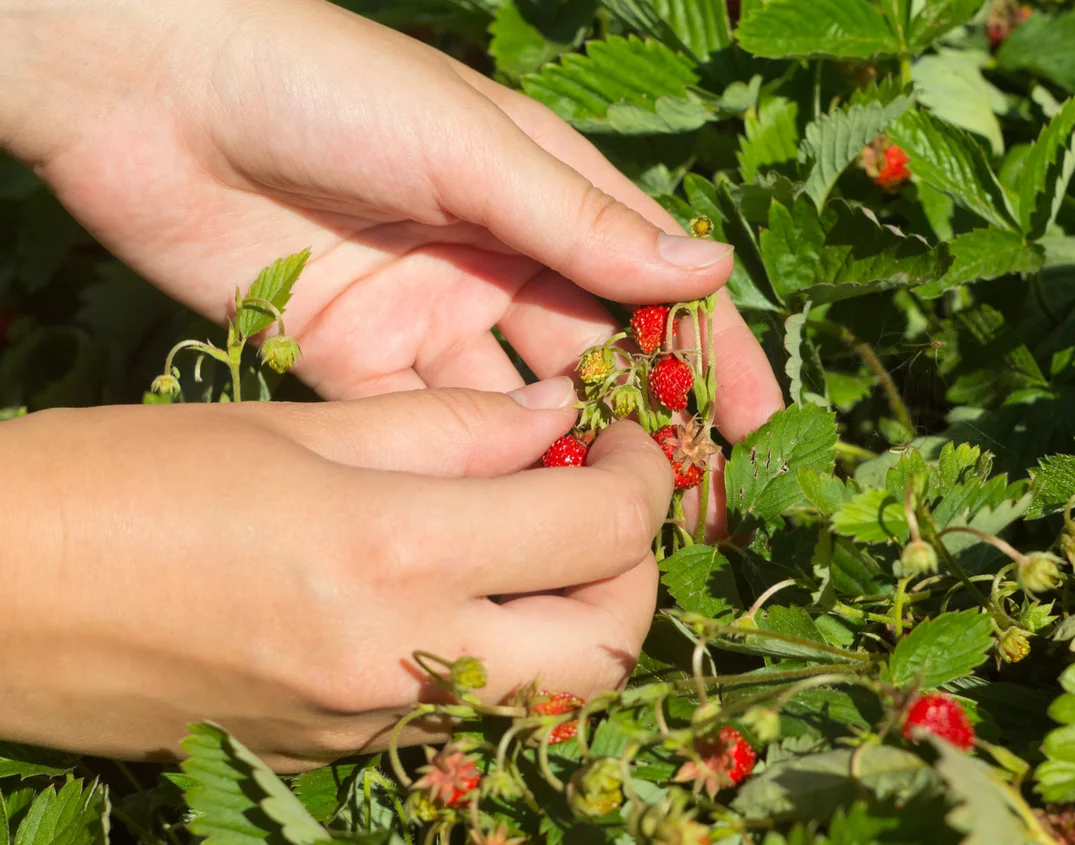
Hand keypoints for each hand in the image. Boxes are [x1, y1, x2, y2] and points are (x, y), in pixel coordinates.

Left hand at [0, 0, 783, 444]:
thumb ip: (585, 223)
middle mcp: (494, 262)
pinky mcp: (349, 360)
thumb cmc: (335, 87)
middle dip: (644, 428)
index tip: (761, 428)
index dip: (709, 354)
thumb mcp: (476, 147)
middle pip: (592, 358)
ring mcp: (425, 315)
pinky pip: (423, 428)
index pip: (648, 284)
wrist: (155, 91)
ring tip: (615, 524)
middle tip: (696, 506)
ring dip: (561, 459)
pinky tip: (511, 503)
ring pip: (516, 407)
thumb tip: (709, 275)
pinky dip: (466, 464)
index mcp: (540, 196)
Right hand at [0, 381, 672, 769]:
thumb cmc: (123, 479)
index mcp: (393, 553)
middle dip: (634, 577)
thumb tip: (559, 421)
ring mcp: (364, 724)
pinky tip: (441, 583)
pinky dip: (485, 647)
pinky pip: (451, 707)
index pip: (600, 534)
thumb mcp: (291, 423)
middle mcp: (396, 661)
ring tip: (531, 540)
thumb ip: (448, 427)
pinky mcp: (331, 751)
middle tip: (603, 507)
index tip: (628, 444)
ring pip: (537, 692)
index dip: (644, 482)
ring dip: (569, 618)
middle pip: (603, 652)